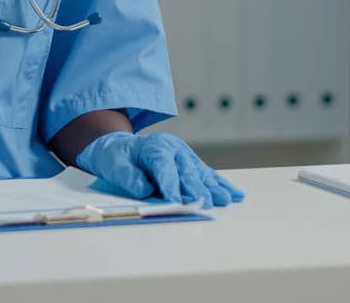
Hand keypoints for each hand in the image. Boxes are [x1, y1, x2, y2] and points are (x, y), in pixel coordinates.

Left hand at [75, 132, 243, 206]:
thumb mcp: (114, 164)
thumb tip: (145, 189)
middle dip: (196, 188)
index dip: (170, 184)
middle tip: (205, 203)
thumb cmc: (117, 157)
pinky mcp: (191, 163)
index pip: (164, 166)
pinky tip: (235, 193)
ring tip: (225, 199)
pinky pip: (207, 174)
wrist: (120, 146)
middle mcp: (173, 149)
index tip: (176, 200)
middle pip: (186, 170)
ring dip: (213, 187)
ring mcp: (185, 155)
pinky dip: (220, 184)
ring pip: (201, 172)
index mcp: (154, 147)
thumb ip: (128, 177)